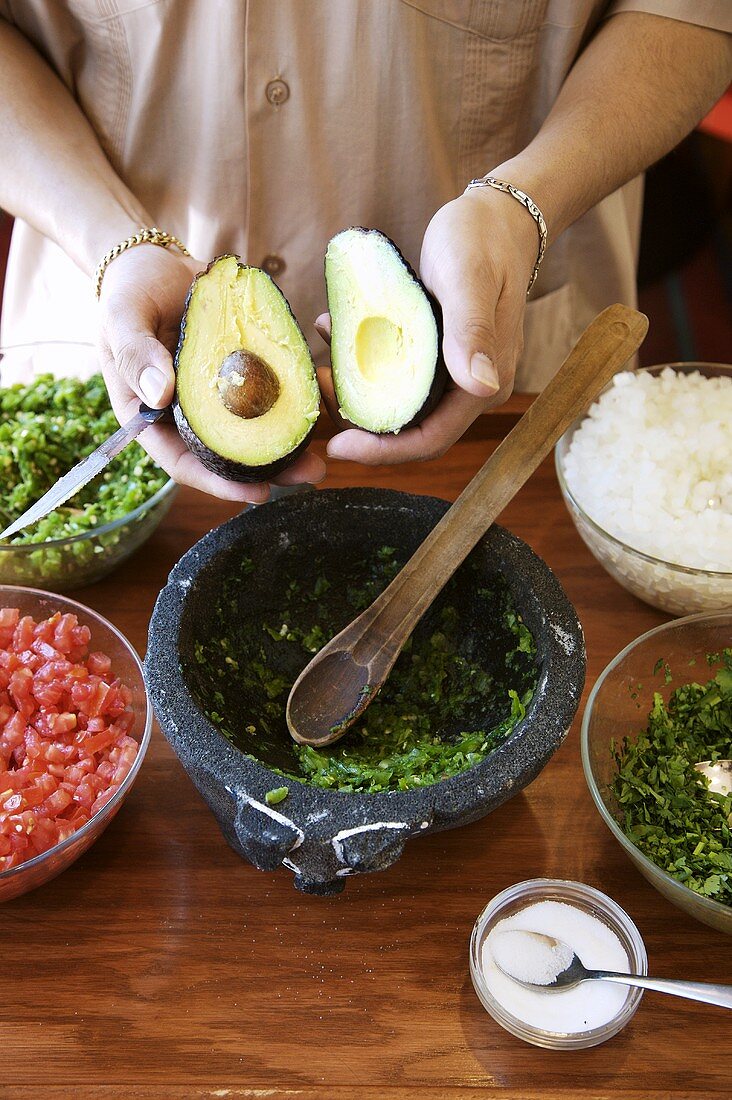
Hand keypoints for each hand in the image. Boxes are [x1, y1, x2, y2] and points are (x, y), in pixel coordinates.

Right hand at [97, 245, 324, 501]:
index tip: (257, 495)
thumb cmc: (128, 293)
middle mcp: (189, 416)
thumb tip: (158, 396)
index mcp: (152, 419)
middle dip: (270, 470)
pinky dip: (291, 405)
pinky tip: (320, 409)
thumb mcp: (122, 318)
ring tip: (324, 454)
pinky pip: (268, 394)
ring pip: (254, 431)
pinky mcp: (243, 373)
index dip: (219, 484)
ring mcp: (218, 397)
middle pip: (228, 455)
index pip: (185, 464)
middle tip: (311, 473)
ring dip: (288, 444)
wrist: (155, 263)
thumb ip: (135, 354)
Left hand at [321, 188, 536, 463]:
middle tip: (319, 399)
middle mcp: (471, 389)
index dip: (383, 453)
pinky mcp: (439, 358)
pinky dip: (365, 368)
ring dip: (359, 397)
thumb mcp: (469, 278)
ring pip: (401, 408)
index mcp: (483, 384)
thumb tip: (480, 385)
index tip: (336, 447)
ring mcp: (456, 375)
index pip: (430, 440)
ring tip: (322, 369)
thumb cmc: (482, 240)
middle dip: (362, 428)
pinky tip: (336, 337)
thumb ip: (471, 331)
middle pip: (411, 433)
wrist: (497, 216)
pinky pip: (398, 379)